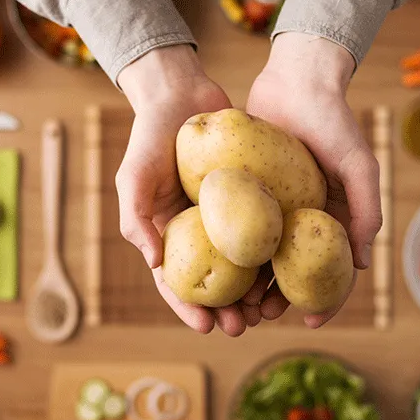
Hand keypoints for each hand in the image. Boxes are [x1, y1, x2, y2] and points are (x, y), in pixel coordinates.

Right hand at [116, 45, 266, 335]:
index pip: (174, 281)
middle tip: (242, 327)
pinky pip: (262, 230)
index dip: (187, 307)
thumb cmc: (151, 135)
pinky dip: (272, 254)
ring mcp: (225, 215)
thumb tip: (155, 264)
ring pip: (241, 263)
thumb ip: (135, 218)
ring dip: (252, 292)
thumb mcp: (133, 175)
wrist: (183, 92)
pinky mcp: (250, 197)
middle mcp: (197, 230)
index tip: (206, 327)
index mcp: (167, 233)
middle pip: (212, 281)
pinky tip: (286, 271)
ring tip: (267, 311)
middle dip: (225, 310)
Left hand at [245, 33, 382, 327]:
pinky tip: (214, 268)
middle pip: (290, 271)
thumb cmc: (334, 121)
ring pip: (260, 256)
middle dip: (277, 299)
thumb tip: (362, 264)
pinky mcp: (248, 192)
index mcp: (333, 219)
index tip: (311, 322)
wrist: (296, 79)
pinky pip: (238, 227)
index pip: (332, 270)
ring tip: (235, 303)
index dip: (326, 299)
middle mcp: (303, 218)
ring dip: (249, 283)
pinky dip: (230, 251)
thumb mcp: (359, 164)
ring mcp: (275, 206)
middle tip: (259, 316)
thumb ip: (366, 209)